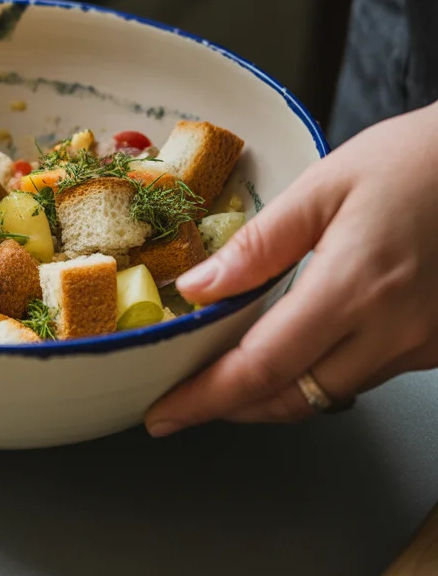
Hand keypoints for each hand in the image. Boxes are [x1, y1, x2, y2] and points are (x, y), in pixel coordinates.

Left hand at [145, 103, 437, 435]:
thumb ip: (258, 245)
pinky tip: (292, 349)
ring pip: (327, 395)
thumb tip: (197, 287)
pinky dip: (315, 374)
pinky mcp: (434, 348)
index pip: (263, 367)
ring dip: (272, 393)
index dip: (206, 398)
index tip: (164, 412)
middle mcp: (391, 332)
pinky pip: (361, 377)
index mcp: (353, 288)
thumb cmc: (414, 163)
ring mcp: (419, 346)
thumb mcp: (323, 187)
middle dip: (230, 406)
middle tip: (183, 399)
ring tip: (226, 374)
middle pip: (292, 398)